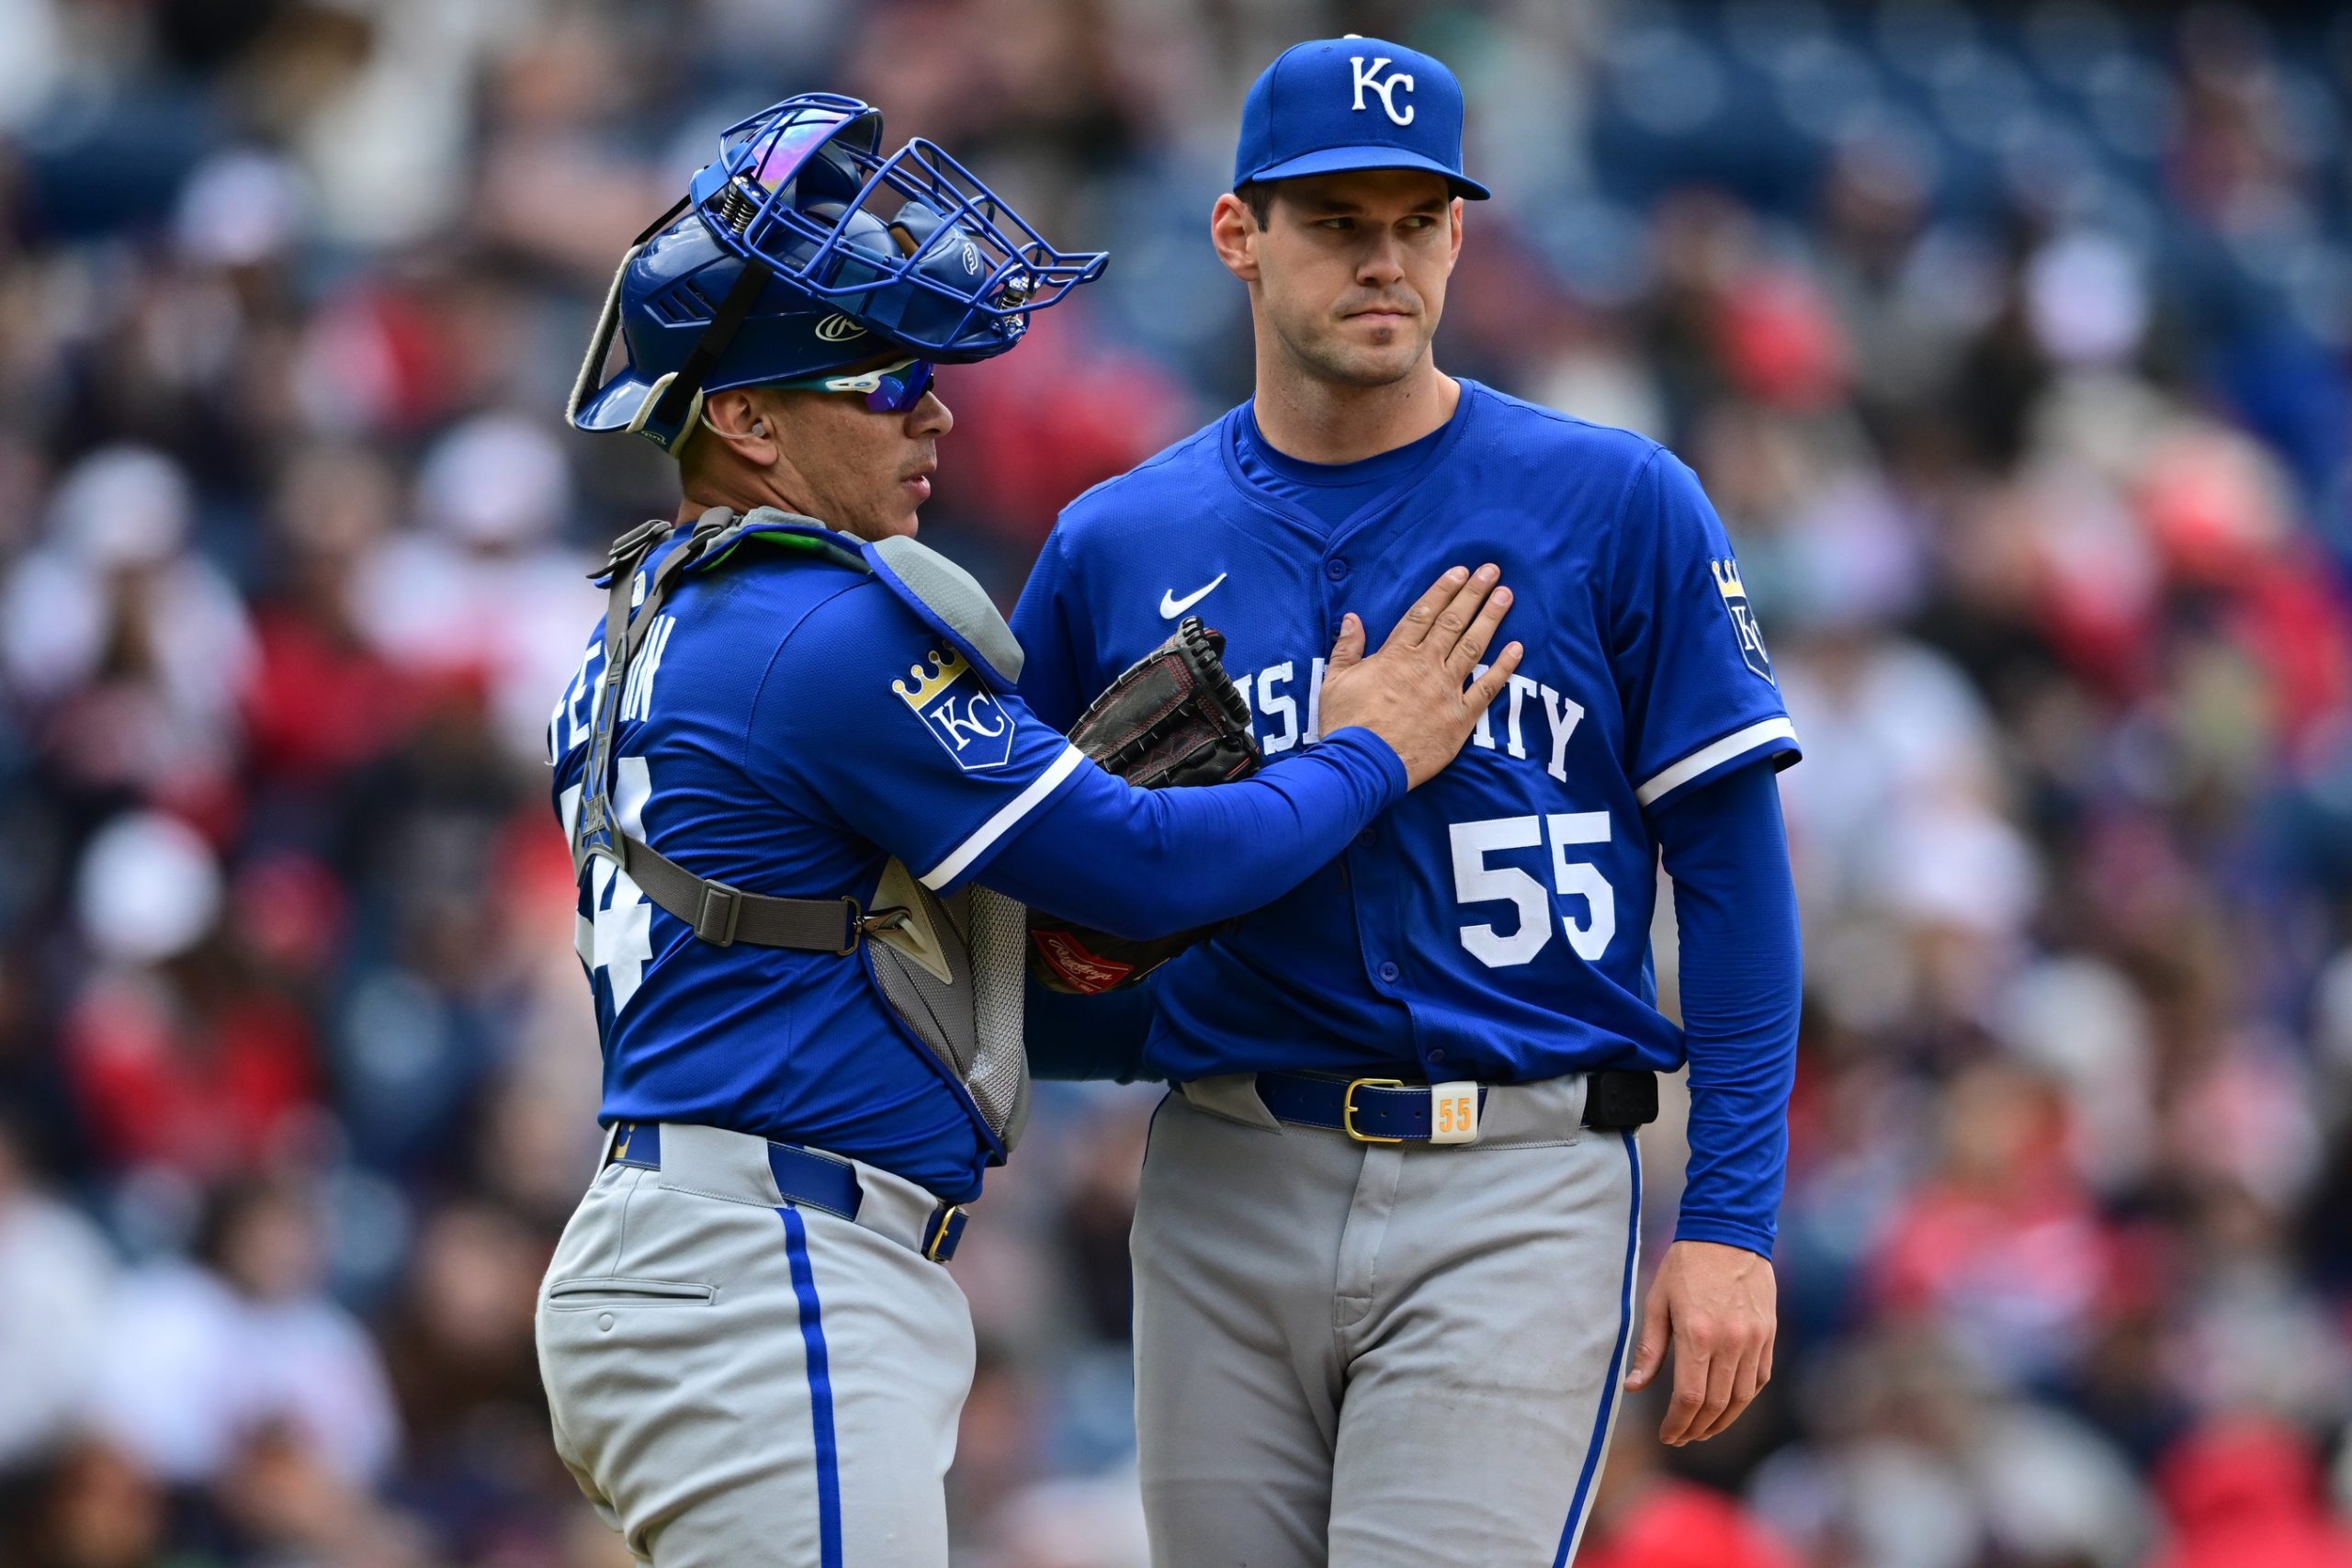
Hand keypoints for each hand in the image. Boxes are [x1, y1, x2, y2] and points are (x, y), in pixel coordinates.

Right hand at [1316, 564, 1521, 787]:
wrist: (1363, 765)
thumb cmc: (1346, 725)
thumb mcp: (1336, 680)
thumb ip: (1347, 647)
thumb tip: (1353, 618)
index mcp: (1395, 655)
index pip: (1423, 613)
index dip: (1443, 590)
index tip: (1460, 571)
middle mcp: (1425, 666)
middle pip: (1453, 622)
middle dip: (1473, 593)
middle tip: (1492, 571)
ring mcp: (1446, 690)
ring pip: (1474, 646)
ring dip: (1491, 618)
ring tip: (1506, 596)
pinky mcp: (1460, 718)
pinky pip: (1487, 688)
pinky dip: (1504, 668)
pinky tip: (1517, 648)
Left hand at [1624, 1239, 1775, 1444]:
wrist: (1729, 1233)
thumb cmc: (1686, 1266)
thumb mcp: (1657, 1302)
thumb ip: (1649, 1349)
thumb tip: (1633, 1387)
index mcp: (1697, 1334)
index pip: (1689, 1398)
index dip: (1676, 1424)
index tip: (1666, 1435)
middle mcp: (1730, 1342)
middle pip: (1716, 1405)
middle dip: (1696, 1429)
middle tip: (1681, 1438)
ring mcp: (1753, 1339)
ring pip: (1741, 1398)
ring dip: (1721, 1421)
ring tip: (1702, 1429)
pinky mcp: (1768, 1334)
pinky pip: (1759, 1379)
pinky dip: (1743, 1398)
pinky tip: (1727, 1404)